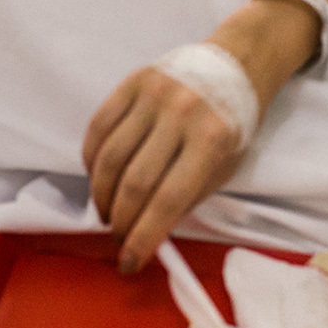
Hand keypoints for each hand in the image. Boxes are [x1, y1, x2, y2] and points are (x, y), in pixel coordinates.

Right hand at [82, 65, 245, 273]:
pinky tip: (97, 177)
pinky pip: (99, 126)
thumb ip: (188, 197)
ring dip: (101, 194)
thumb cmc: (233, 123)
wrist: (236, 65)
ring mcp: (155, 94)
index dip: (143, 237)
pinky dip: (91, 159)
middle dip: (121, 220)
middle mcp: (182, 114)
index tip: (129, 262)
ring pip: (110, 156)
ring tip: (106, 212)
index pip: (168, 200)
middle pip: (135, 182)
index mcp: (212, 140)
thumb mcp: (225, 166)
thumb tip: (147, 233)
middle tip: (118, 237)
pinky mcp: (133, 81)